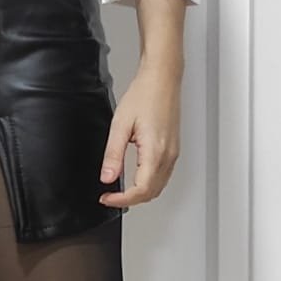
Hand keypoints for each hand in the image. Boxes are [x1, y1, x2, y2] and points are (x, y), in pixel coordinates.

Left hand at [97, 61, 181, 207]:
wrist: (162, 79)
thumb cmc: (144, 95)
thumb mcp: (120, 124)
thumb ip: (113, 154)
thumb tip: (107, 177)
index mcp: (155, 152)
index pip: (140, 191)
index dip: (121, 200)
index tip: (106, 198)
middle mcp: (168, 156)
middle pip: (151, 193)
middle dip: (130, 200)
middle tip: (110, 196)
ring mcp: (173, 153)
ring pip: (159, 187)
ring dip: (140, 193)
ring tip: (120, 190)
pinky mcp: (174, 149)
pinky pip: (163, 176)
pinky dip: (149, 183)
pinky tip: (136, 177)